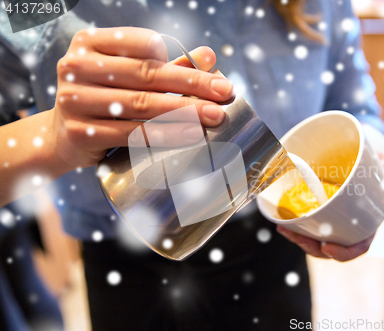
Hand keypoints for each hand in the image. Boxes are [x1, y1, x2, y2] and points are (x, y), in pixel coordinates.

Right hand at [50, 27, 232, 168]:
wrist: (62, 137)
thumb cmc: (104, 100)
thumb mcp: (129, 77)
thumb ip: (168, 67)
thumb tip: (210, 55)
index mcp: (89, 43)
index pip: (143, 44)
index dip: (178, 58)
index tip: (212, 74)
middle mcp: (77, 67)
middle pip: (146, 74)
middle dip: (192, 85)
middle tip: (225, 93)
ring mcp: (74, 100)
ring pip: (141, 105)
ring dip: (184, 111)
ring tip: (214, 116)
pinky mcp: (80, 132)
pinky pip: (132, 133)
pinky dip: (165, 134)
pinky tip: (190, 135)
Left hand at [277, 123, 383, 260]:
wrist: (356, 130)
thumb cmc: (376, 147)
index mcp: (369, 216)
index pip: (358, 244)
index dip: (344, 252)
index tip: (326, 246)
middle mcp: (349, 218)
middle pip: (332, 244)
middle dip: (313, 247)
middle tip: (297, 236)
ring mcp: (331, 210)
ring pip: (316, 235)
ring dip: (300, 238)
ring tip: (285, 230)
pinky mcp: (317, 200)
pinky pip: (306, 218)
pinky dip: (294, 222)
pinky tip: (282, 221)